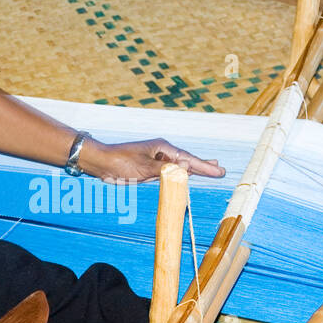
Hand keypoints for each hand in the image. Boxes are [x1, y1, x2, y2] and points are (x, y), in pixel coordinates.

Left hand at [81, 137, 226, 182]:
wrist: (101, 163)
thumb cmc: (121, 162)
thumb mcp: (144, 167)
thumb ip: (166, 169)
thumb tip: (186, 168)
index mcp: (162, 147)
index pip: (188, 159)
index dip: (204, 166)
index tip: (219, 171)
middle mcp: (161, 152)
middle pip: (187, 160)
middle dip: (203, 166)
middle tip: (220, 170)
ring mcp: (156, 160)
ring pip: (180, 167)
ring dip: (194, 169)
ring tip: (210, 169)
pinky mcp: (150, 169)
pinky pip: (170, 173)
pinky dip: (180, 174)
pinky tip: (186, 175)